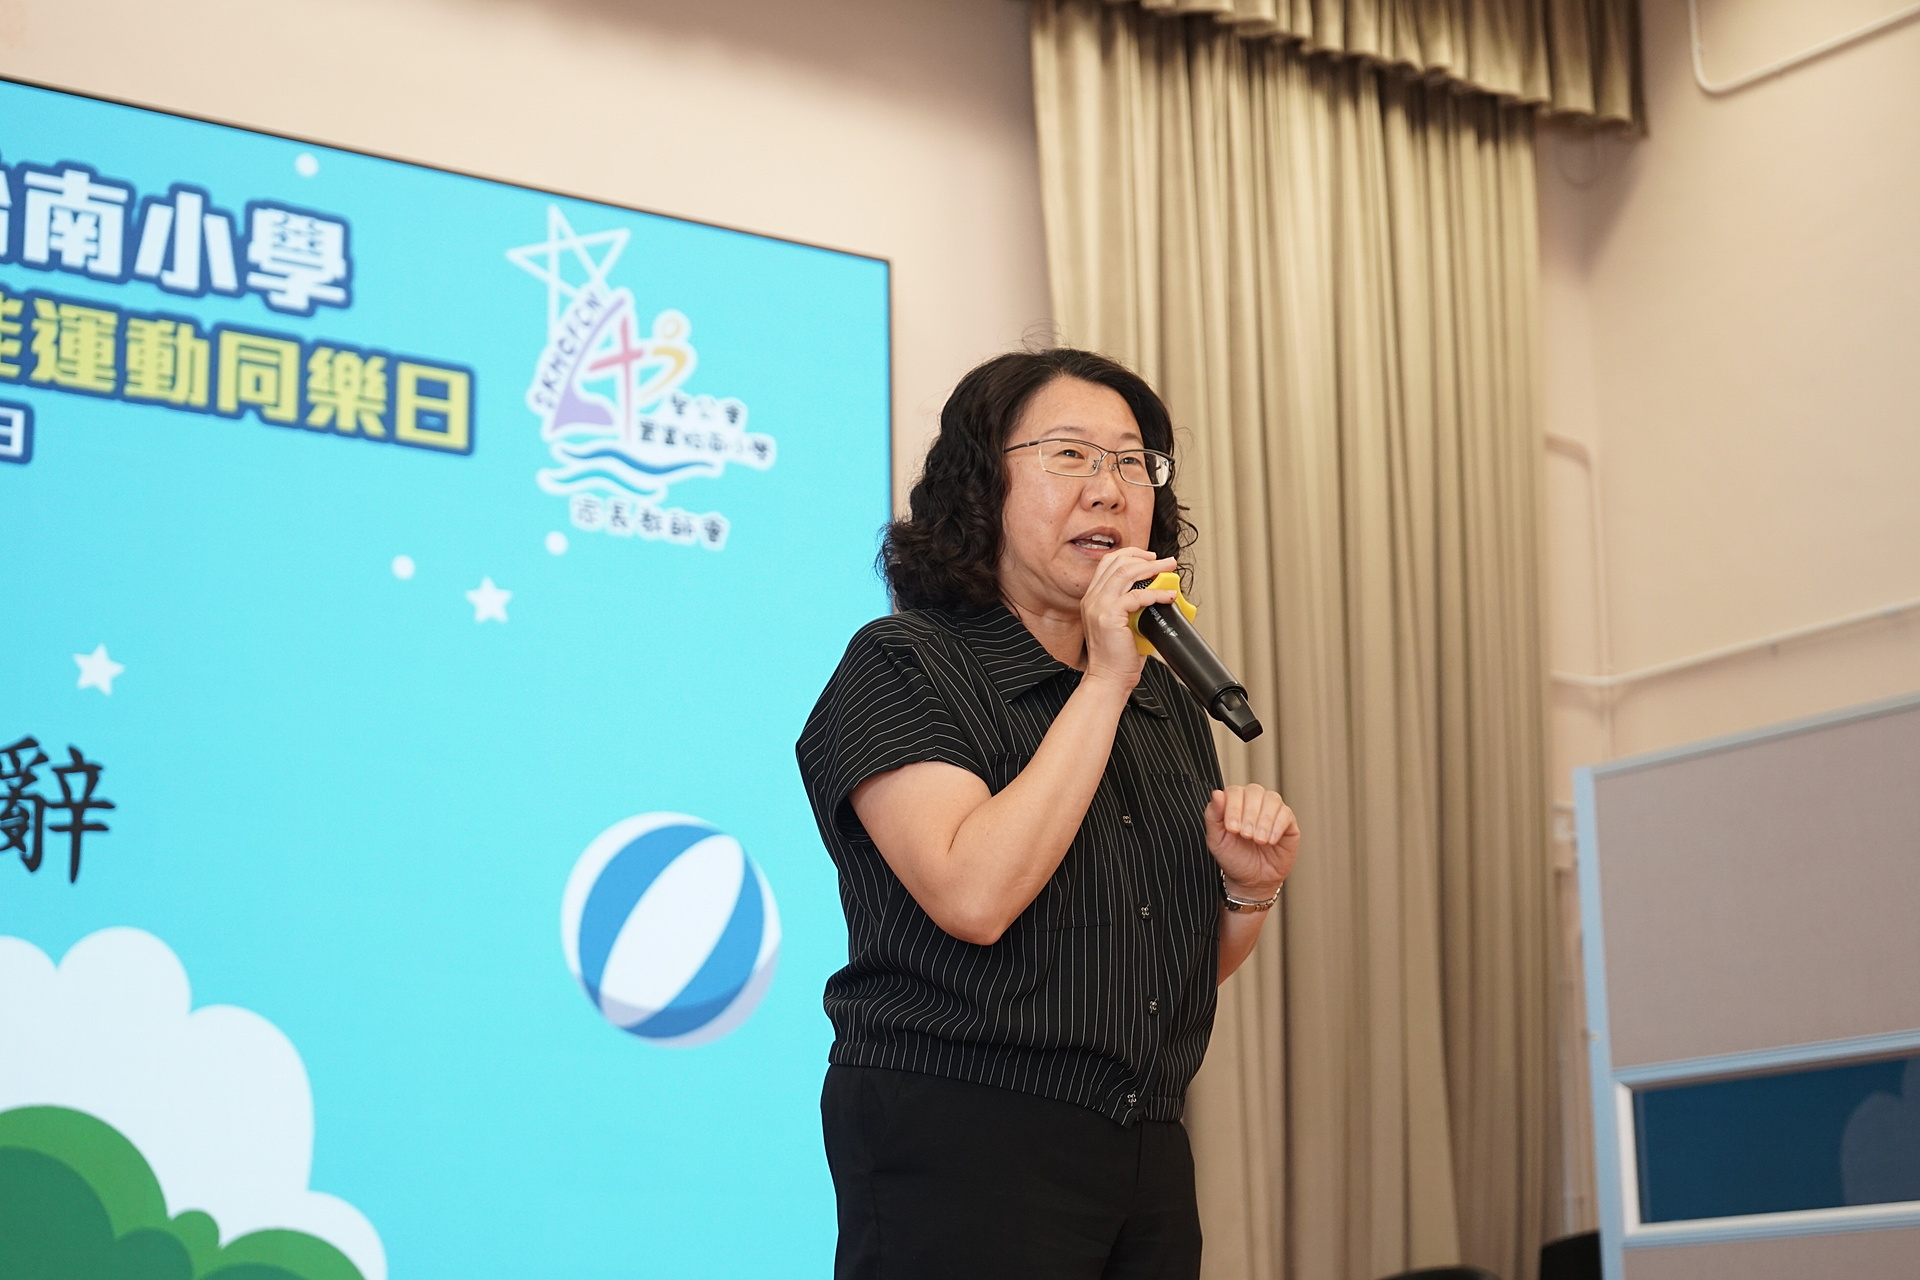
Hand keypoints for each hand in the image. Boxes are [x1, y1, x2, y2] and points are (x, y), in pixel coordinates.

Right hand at [1079, 547, 1178, 689]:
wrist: (1109, 679)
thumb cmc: (1118, 658)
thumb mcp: (1123, 624)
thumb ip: (1133, 605)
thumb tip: (1158, 592)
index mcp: (1093, 599)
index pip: (1108, 563)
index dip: (1131, 555)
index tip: (1150, 558)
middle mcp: (1092, 599)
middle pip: (1117, 562)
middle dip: (1144, 557)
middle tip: (1165, 561)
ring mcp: (1098, 606)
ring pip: (1125, 573)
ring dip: (1152, 568)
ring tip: (1169, 569)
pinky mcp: (1109, 616)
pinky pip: (1136, 595)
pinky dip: (1155, 592)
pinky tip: (1167, 596)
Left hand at [1204, 784, 1298, 898]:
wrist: (1252, 881)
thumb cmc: (1233, 858)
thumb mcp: (1216, 840)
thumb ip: (1213, 816)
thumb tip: (1216, 793)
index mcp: (1234, 803)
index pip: (1234, 791)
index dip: (1233, 808)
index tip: (1232, 829)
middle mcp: (1253, 802)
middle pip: (1254, 791)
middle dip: (1249, 814)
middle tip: (1246, 835)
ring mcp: (1272, 811)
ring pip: (1272, 799)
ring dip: (1264, 821)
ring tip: (1258, 840)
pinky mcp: (1288, 822)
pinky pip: (1286, 814)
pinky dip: (1277, 827)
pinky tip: (1269, 841)